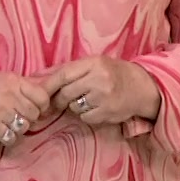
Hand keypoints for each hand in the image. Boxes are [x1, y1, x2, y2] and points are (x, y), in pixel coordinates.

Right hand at [0, 71, 51, 144]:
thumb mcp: (2, 79)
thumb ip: (22, 86)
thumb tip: (46, 94)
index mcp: (14, 81)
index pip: (42, 97)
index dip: (42, 106)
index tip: (36, 109)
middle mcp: (9, 95)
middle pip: (34, 114)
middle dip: (30, 118)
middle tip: (20, 118)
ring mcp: (0, 112)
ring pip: (24, 127)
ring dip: (19, 129)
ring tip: (9, 125)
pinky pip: (11, 138)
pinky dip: (9, 138)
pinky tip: (2, 133)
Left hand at [44, 56, 160, 126]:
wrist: (142, 87)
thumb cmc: (113, 73)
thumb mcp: (94, 64)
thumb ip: (68, 70)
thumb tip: (37, 76)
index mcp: (94, 63)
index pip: (63, 74)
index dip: (48, 85)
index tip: (38, 93)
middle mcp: (99, 79)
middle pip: (66, 93)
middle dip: (59, 99)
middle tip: (60, 101)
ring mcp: (105, 97)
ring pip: (74, 107)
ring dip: (75, 106)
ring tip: (88, 99)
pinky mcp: (108, 112)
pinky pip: (86, 117)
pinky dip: (87, 115)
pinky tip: (97, 107)